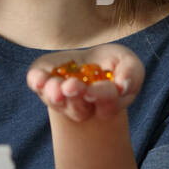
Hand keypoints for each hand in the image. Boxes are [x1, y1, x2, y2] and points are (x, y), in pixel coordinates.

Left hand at [26, 43, 143, 122]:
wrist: (91, 59)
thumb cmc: (113, 64)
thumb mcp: (128, 62)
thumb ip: (132, 72)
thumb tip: (122, 86)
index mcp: (105, 105)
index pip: (106, 105)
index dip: (101, 97)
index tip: (94, 90)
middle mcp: (81, 106)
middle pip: (78, 109)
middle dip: (75, 97)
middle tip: (72, 86)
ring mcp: (60, 96)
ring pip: (57, 102)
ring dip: (54, 94)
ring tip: (56, 85)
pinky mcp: (44, 81)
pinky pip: (37, 85)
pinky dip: (36, 82)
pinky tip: (39, 79)